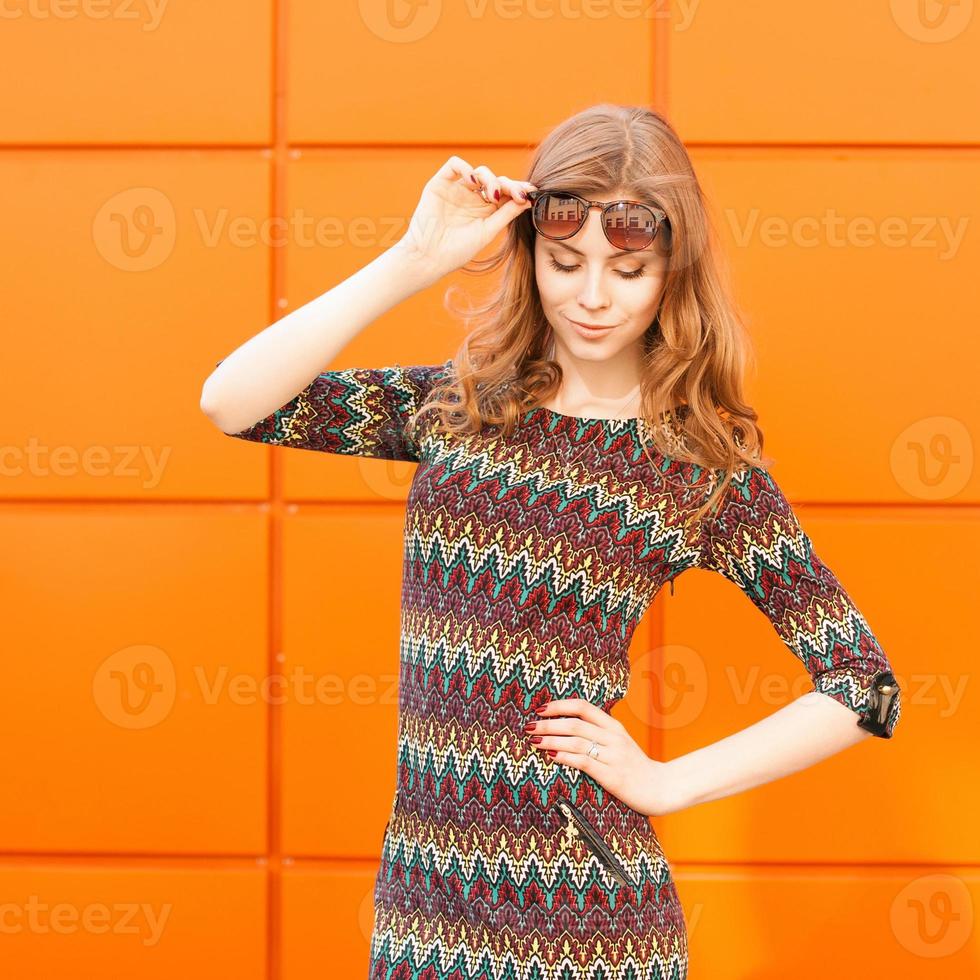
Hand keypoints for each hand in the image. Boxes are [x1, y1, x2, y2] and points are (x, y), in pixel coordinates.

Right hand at [392, 155, 536, 285]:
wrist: (429, 257)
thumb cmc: (457, 251)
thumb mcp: (487, 232)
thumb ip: (506, 214)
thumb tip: (528, 199)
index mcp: (486, 211)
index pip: (505, 193)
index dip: (518, 190)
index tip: (531, 193)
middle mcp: (473, 198)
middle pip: (495, 181)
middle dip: (508, 185)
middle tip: (517, 194)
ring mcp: (457, 190)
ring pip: (479, 172)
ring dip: (490, 178)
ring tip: (491, 194)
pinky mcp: (440, 184)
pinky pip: (454, 165)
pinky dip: (466, 168)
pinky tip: (473, 181)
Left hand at [528, 698, 679, 816]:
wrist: (662, 788)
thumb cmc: (635, 767)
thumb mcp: (619, 743)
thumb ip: (598, 733)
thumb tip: (566, 727)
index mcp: (614, 726)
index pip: (583, 707)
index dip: (560, 705)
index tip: (540, 708)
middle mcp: (613, 737)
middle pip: (575, 723)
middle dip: (549, 723)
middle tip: (529, 726)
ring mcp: (614, 756)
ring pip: (576, 741)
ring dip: (551, 739)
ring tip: (534, 741)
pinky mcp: (612, 776)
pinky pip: (584, 762)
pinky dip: (565, 756)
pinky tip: (551, 756)